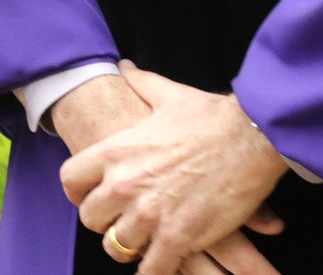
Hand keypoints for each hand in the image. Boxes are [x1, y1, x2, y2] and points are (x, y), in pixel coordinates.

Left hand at [62, 63, 286, 272]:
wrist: (252, 137)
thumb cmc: (211, 116)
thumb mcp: (167, 93)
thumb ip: (139, 82)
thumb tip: (125, 67)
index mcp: (115, 151)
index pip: (70, 180)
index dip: (78, 191)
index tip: (89, 195)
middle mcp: (125, 185)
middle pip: (90, 218)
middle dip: (104, 222)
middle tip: (120, 220)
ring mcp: (150, 214)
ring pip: (117, 246)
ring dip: (129, 246)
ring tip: (141, 243)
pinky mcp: (179, 237)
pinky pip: (152, 269)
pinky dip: (153, 271)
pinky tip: (160, 264)